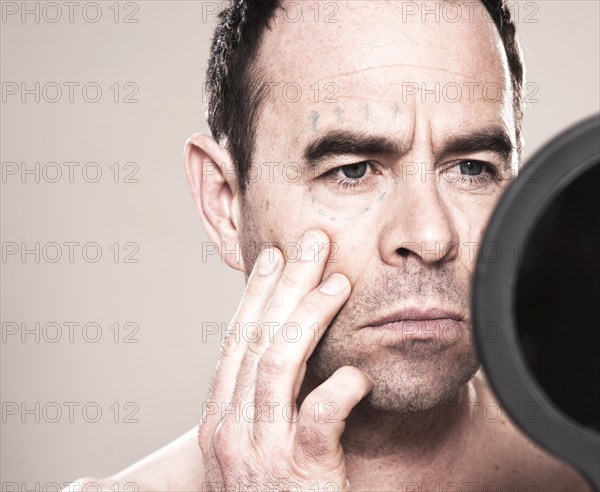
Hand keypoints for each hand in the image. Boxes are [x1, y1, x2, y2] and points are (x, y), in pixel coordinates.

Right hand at [198, 229, 372, 491]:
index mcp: (220, 417)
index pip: (235, 340)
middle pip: (256, 337)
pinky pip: (316, 420)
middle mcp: (230, 429)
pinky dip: (338, 391)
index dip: (254, 294)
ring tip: (339, 284)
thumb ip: (267, 400)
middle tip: (310, 244)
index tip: (272, 257)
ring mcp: (260, 452)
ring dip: (310, 317)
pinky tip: (359, 374)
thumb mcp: (258, 444)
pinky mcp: (298, 476)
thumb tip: (291, 348)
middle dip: (284, 285)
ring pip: (279, 364)